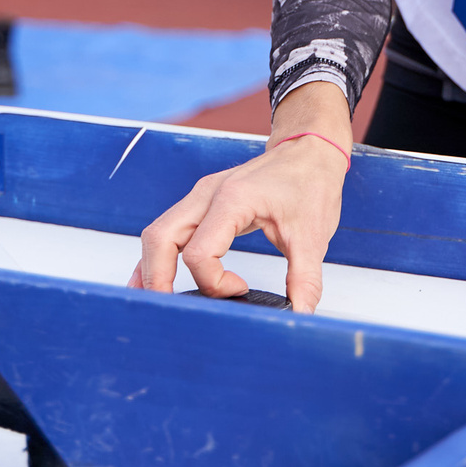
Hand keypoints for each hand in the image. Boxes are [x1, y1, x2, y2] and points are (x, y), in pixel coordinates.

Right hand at [132, 82, 350, 312]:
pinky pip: (167, 229)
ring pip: (158, 233)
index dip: (214, 283)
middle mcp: (208, 194)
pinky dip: (159, 256)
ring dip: (153, 268)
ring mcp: (201, 197)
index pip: (198, 253)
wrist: (310, 151)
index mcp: (233, 199)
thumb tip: (301, 315)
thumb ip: (305, 279)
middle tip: (169, 312)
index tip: (241, 289)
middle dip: (158, 279)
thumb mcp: (313, 236)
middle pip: (161, 239)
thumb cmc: (311, 183)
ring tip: (158, 301)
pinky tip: (156, 278)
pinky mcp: (202, 203)